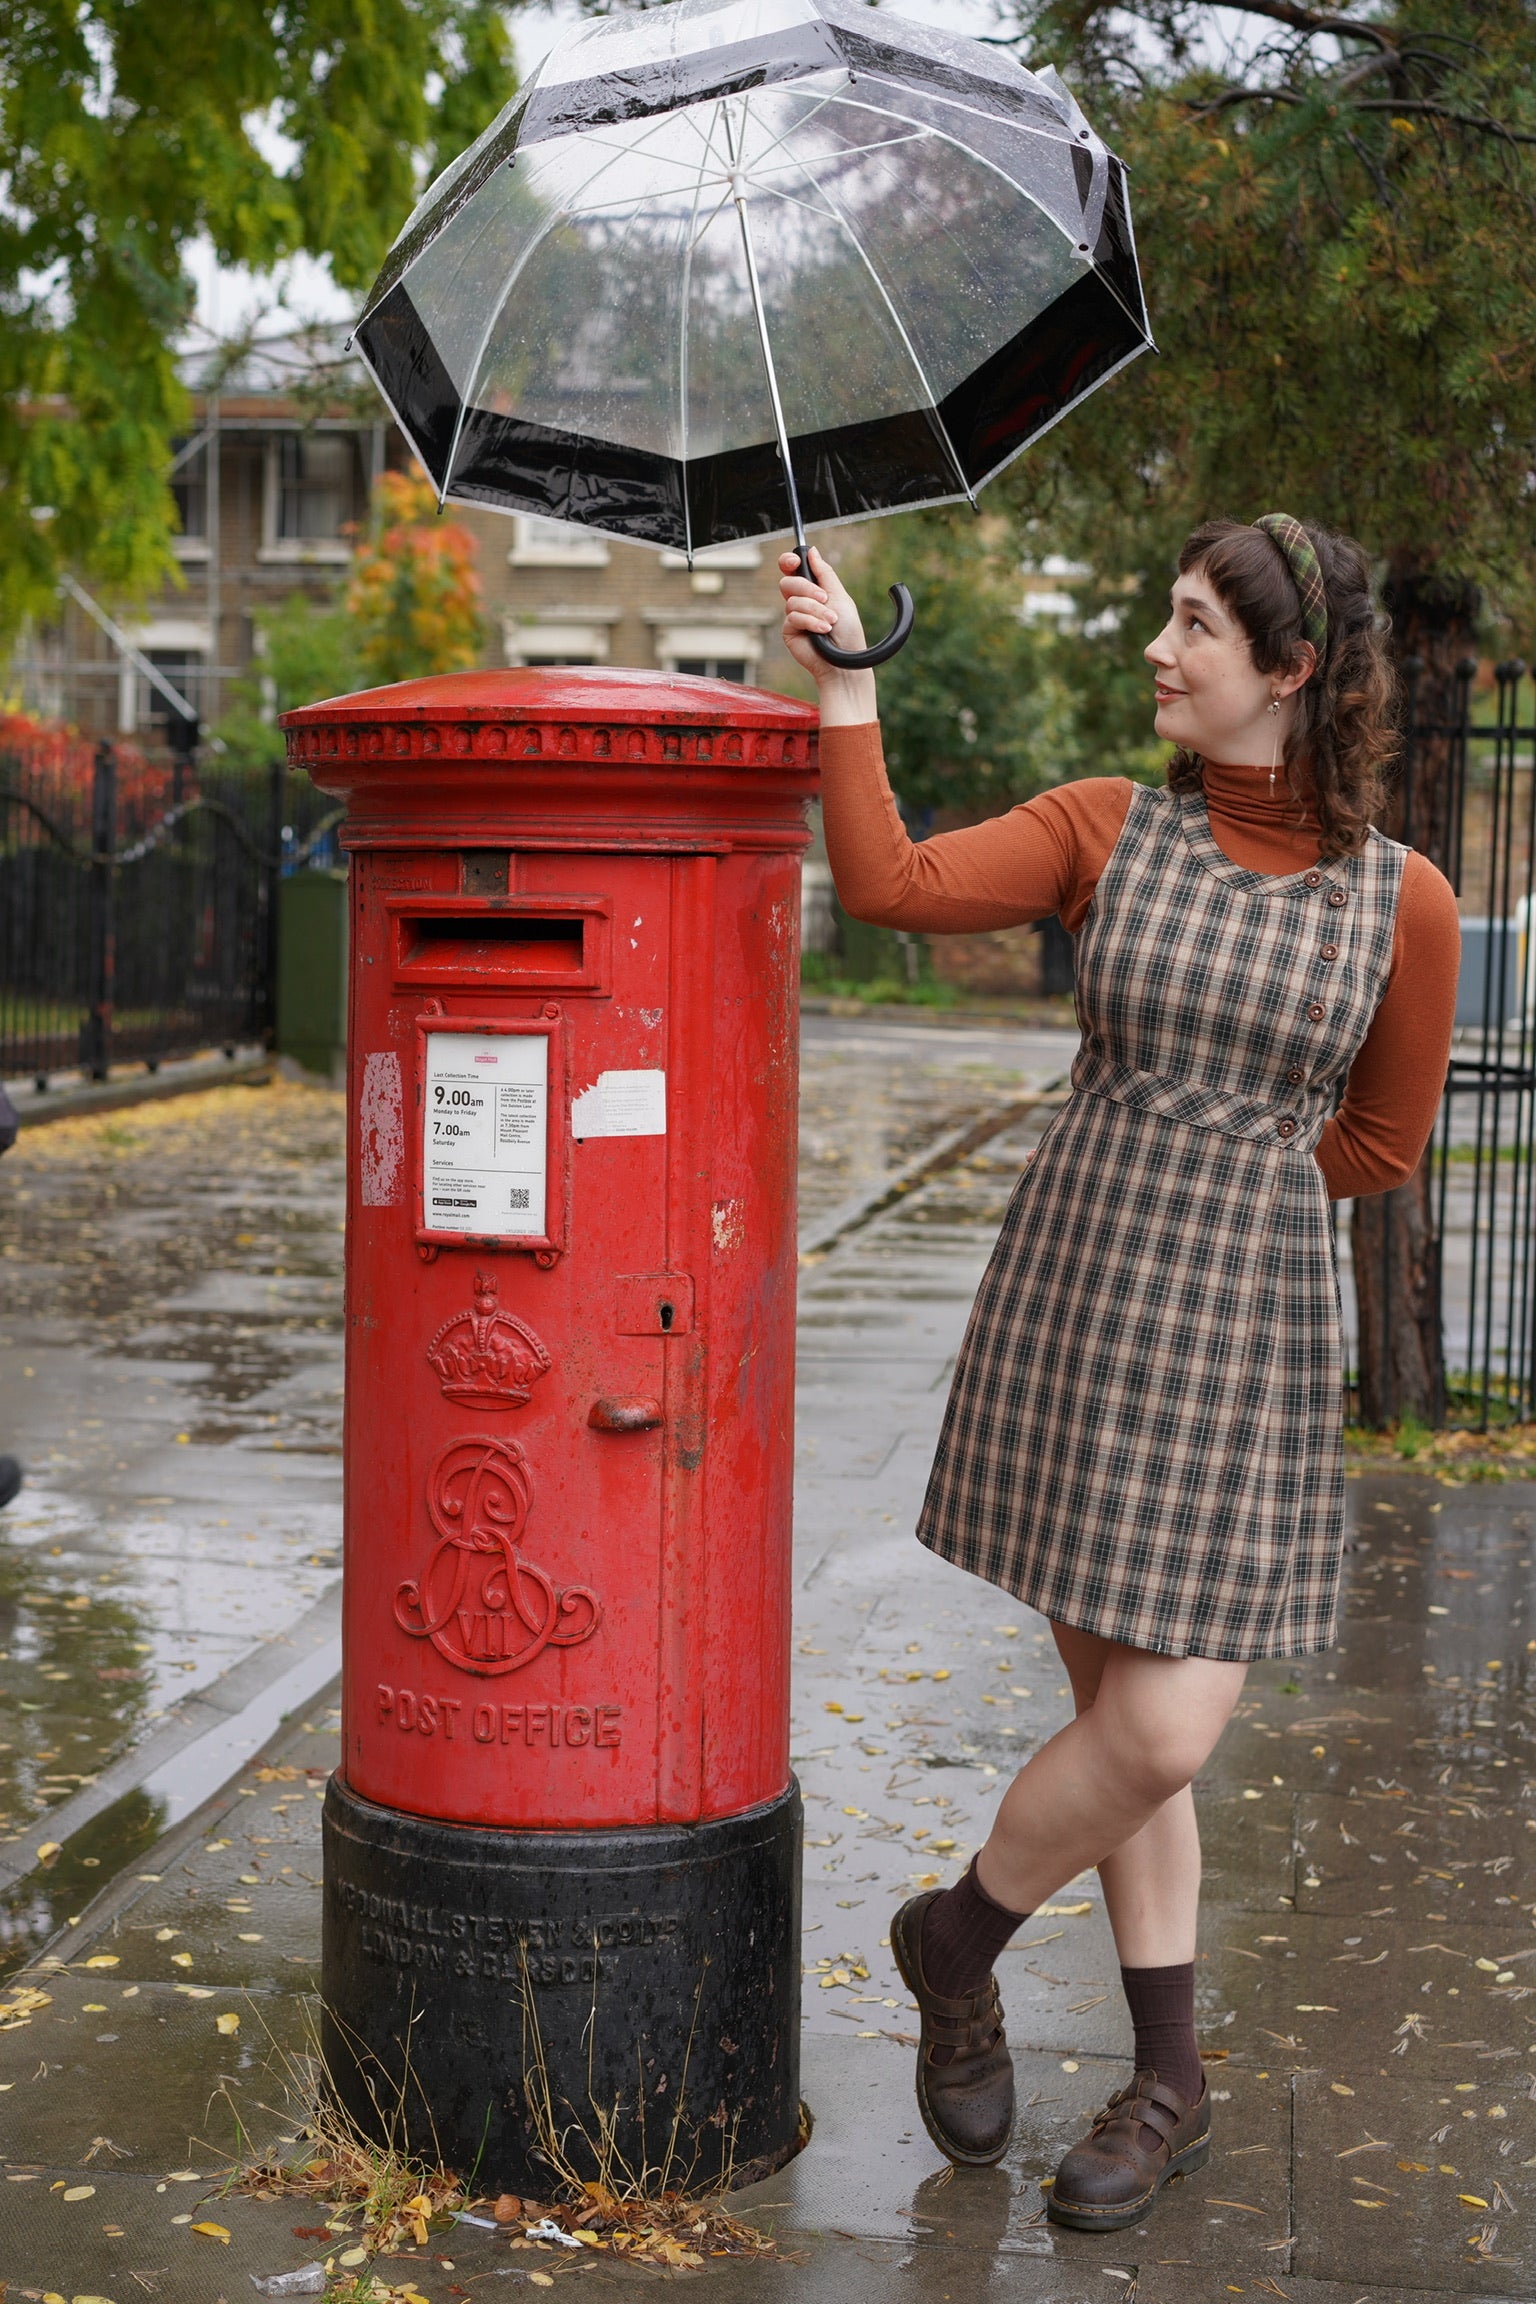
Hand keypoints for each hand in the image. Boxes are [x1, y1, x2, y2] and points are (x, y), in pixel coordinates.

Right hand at [778, 546, 865, 678]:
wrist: (844, 660)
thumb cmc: (847, 630)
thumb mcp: (840, 596)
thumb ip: (825, 573)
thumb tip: (813, 552)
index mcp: (814, 589)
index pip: (793, 569)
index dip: (789, 561)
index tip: (795, 561)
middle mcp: (801, 601)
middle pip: (788, 582)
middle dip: (806, 588)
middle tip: (824, 598)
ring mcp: (794, 616)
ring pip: (792, 601)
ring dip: (815, 610)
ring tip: (830, 622)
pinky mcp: (789, 631)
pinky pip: (792, 617)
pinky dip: (810, 622)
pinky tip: (822, 631)